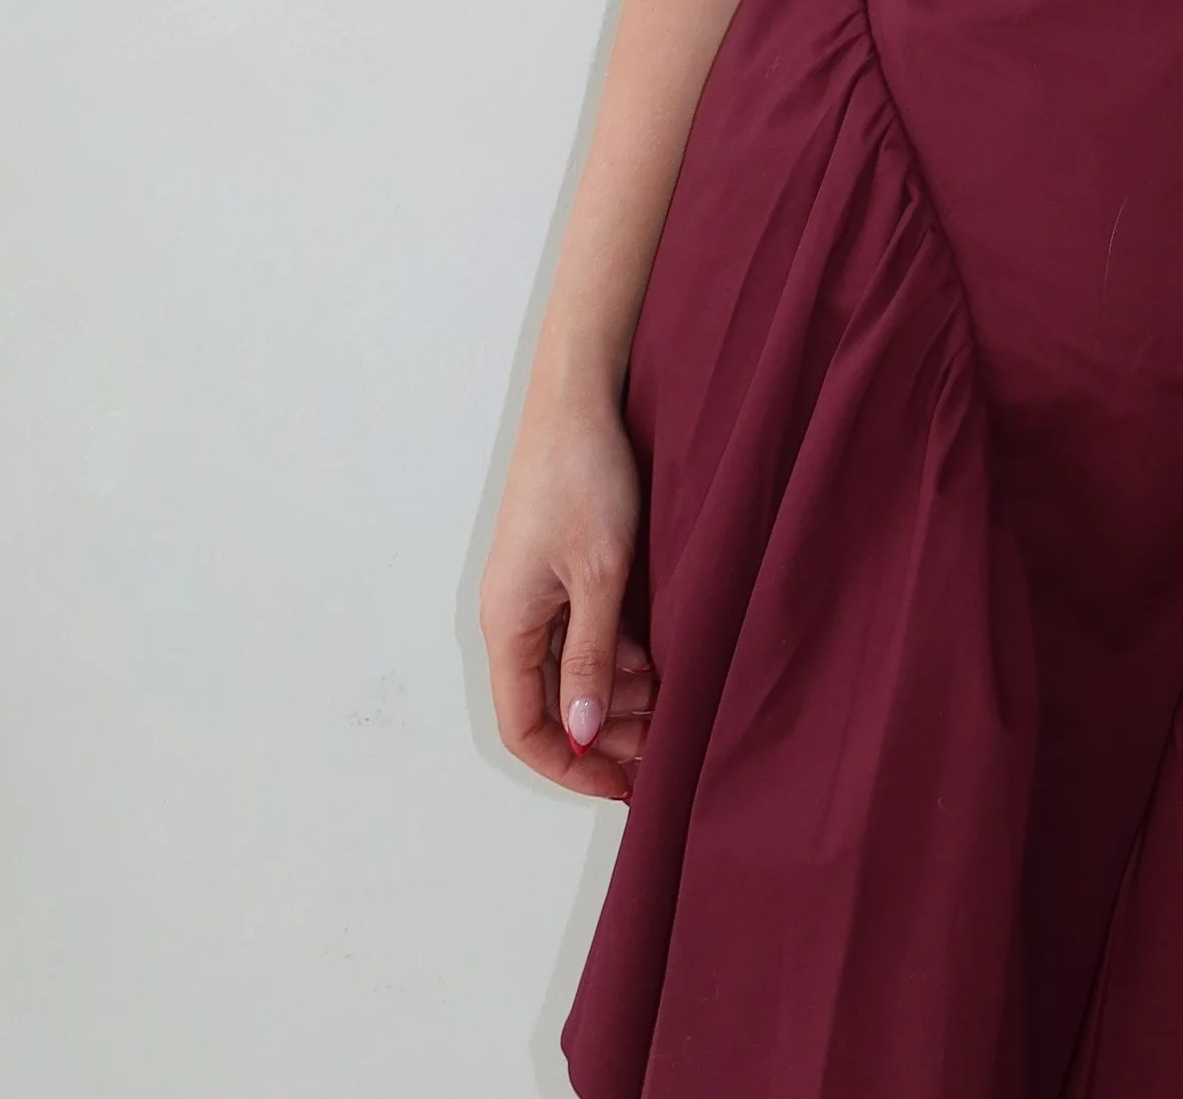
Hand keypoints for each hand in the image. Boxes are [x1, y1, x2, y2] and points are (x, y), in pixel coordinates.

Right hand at [479, 394, 657, 802]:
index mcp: (508, 624)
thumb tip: (581, 735)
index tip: (626, 785)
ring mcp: (537, 591)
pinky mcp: (560, 567)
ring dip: (617, 694)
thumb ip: (591, 659)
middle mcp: (514, 616)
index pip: (524, 727)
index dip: (572, 765)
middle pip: (549, 704)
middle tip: (664, 748)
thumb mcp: (598, 574)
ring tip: (674, 703)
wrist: (581, 396)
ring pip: (572, 669)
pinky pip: (585, 632)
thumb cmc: (584, 477)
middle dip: (604, 734)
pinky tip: (664, 655)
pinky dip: (621, 653)